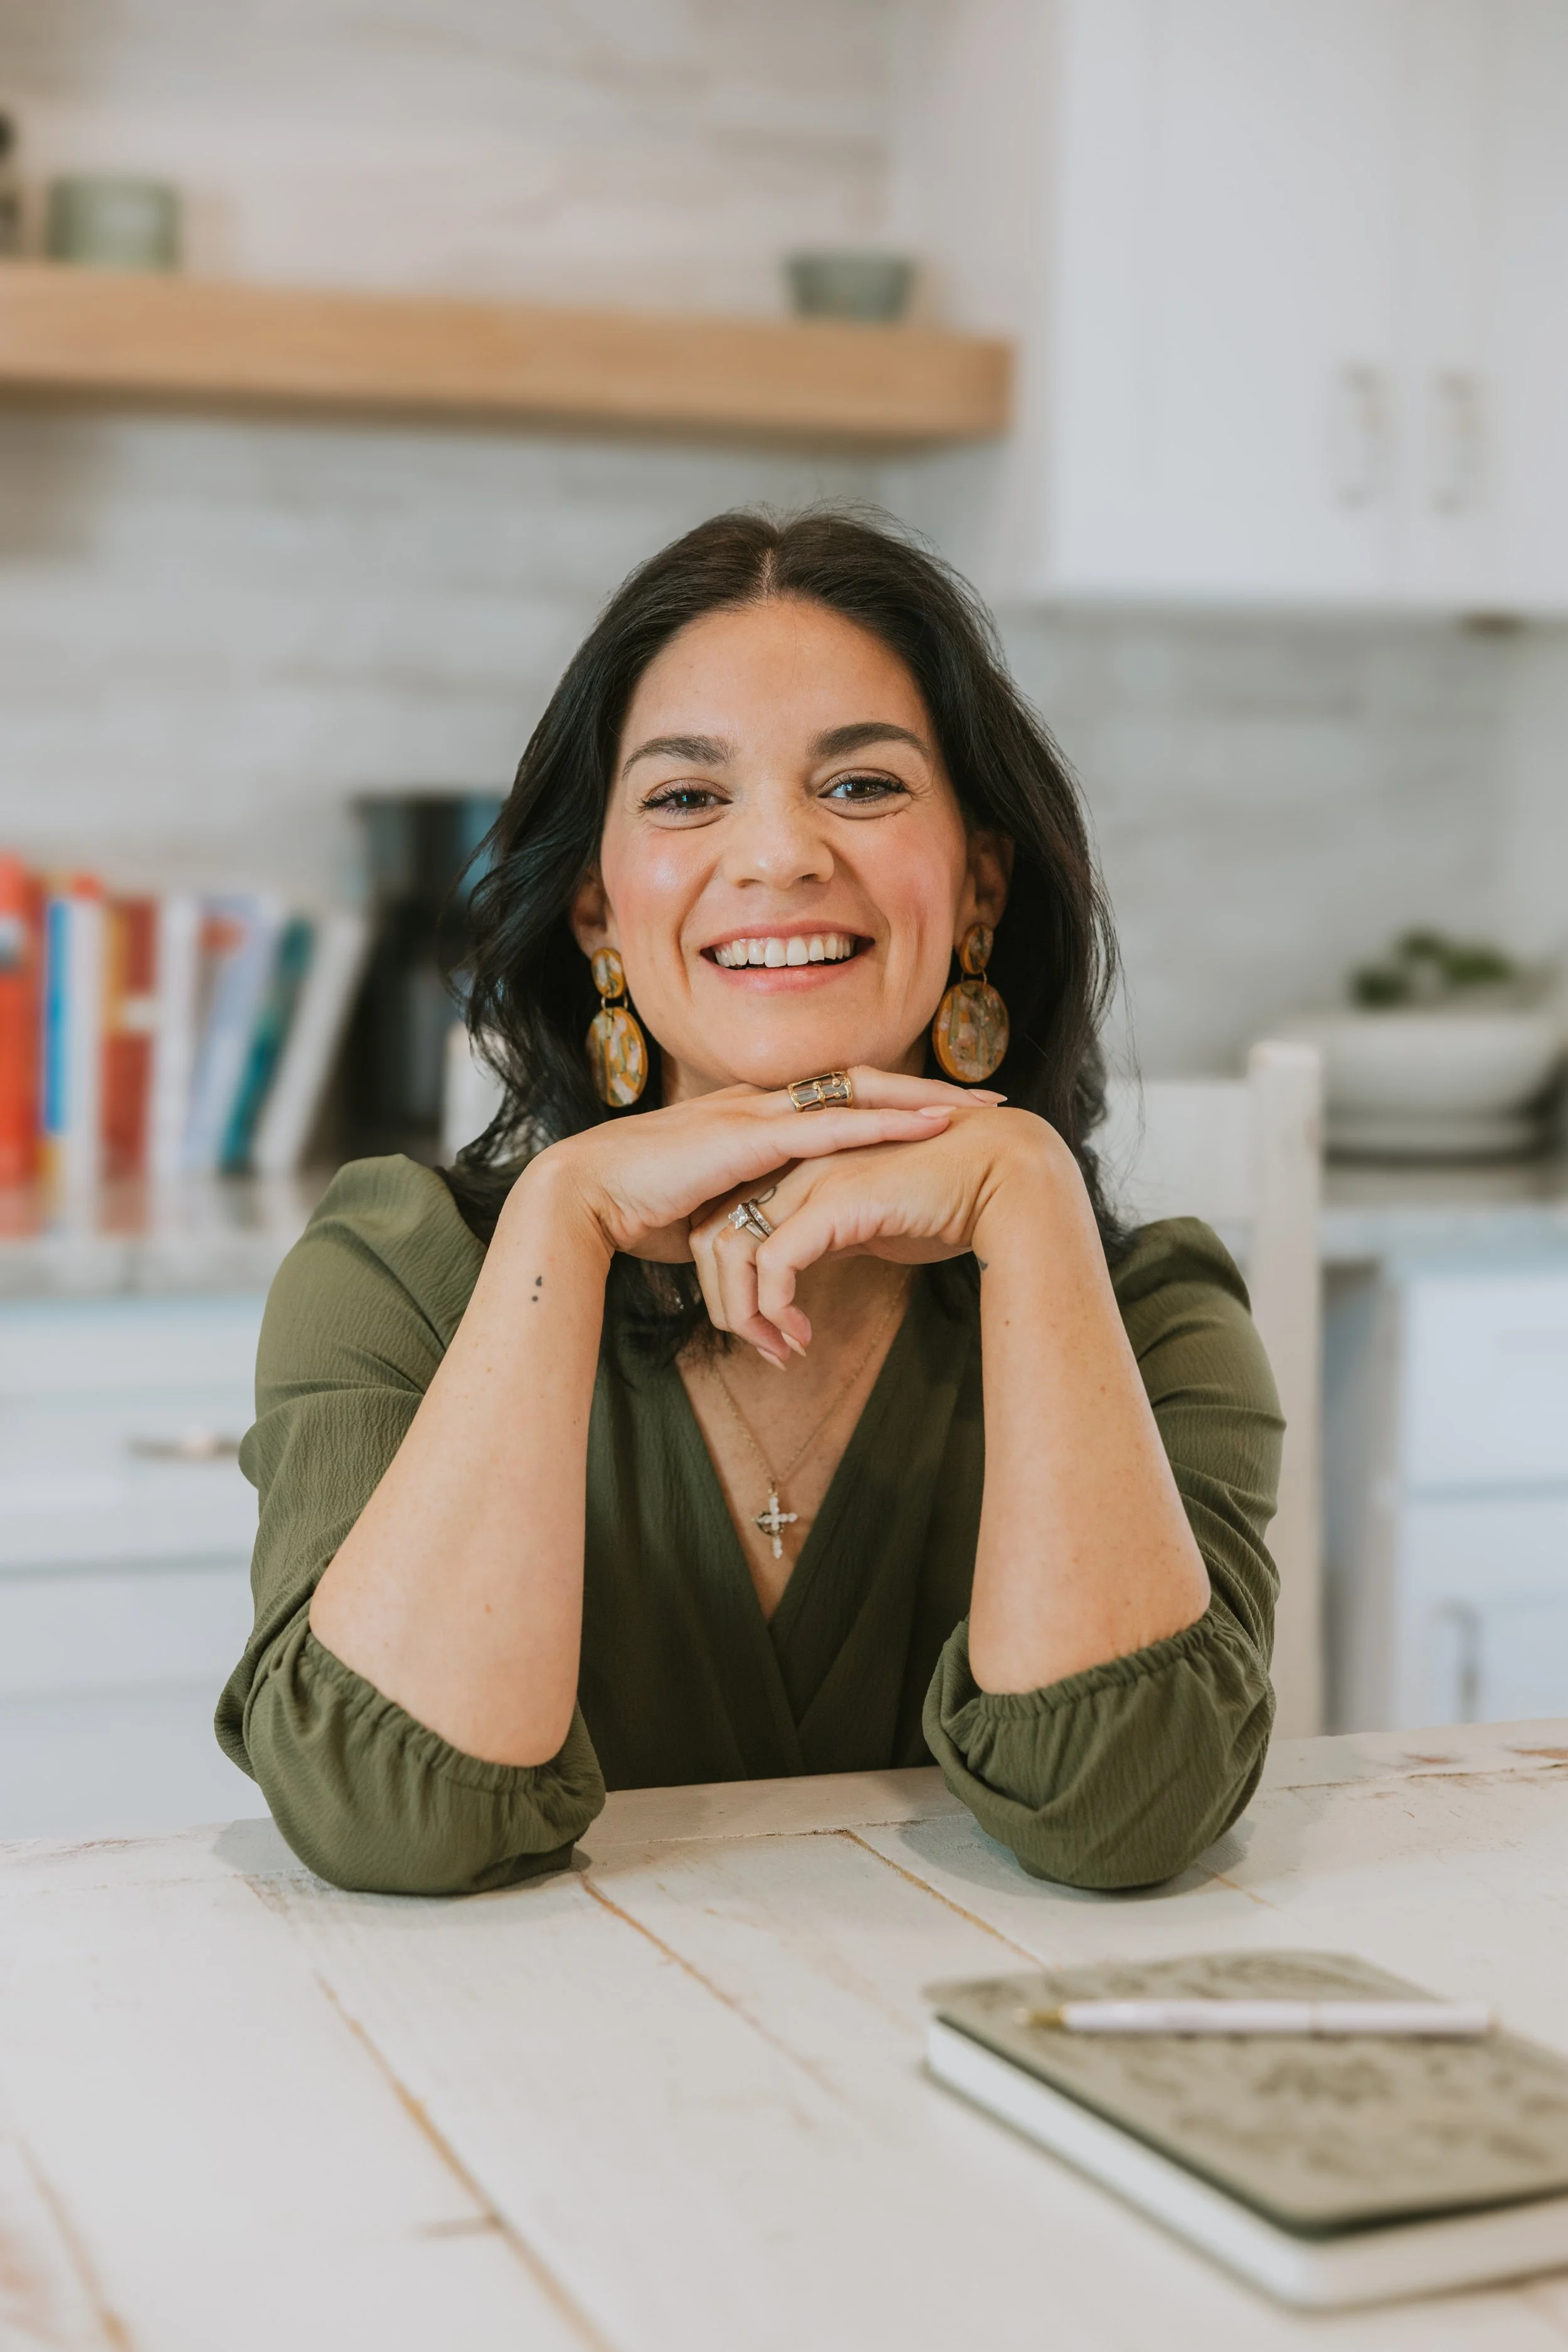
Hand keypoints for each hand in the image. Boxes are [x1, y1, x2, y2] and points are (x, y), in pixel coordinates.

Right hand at [508, 1067, 998, 1269]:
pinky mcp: (750, 1137)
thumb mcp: (711, 1212)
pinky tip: (928, 1123)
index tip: (946, 1111)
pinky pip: (831, 1123)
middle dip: (927, 1091)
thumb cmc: (635, 1211)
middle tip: (990, 1100)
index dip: (891, 1102)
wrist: (582, 1199)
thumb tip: (779, 1254)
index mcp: (753, 1119)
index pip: (836, 1100)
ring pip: (857, 1094)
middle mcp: (760, 1106)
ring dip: (920, 1101)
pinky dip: (885, 1121)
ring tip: (978, 1111)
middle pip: (861, 1085)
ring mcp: (756, 1115)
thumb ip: (751, 1219)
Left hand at [689, 1106, 1076, 1359]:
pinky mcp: (833, 1201)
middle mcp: (795, 1164)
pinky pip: (773, 1263)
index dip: (729, 1278)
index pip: (726, 1218)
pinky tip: (803, 1335)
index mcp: (798, 1164)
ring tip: (778, 1349)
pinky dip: (774, 1308)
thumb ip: (828, 1236)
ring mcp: (810, 1177)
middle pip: (712, 1233)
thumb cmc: (948, 1202)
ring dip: (743, 1312)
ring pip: (731, 1248)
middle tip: (760, 1347)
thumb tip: (800, 1270)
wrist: (1005, 1179)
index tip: (761, 1328)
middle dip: (723, 1300)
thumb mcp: (868, 1223)